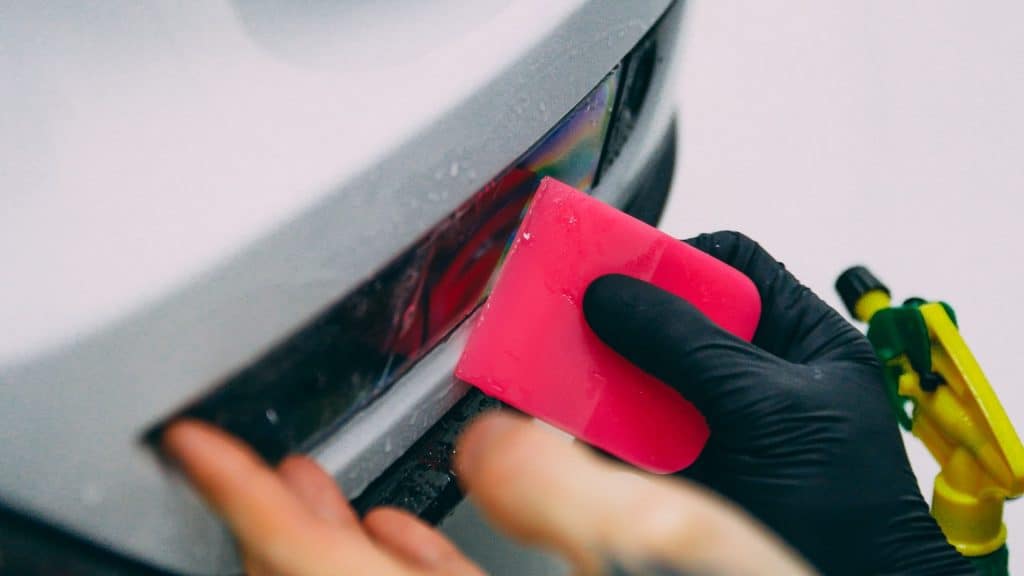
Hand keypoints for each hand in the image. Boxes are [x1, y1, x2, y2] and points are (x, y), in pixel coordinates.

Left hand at [165, 412, 811, 574]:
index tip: (194, 446)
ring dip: (328, 537)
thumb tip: (493, 438)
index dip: (241, 500)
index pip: (312, 567)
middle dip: (273, 520)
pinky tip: (400, 530)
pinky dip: (401, 561)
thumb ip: (562, 489)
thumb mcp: (666, 543)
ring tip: (301, 485)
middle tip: (238, 461)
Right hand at [582, 231, 971, 574]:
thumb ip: (690, 346)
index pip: (736, 265)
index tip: (625, 268)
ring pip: (645, 378)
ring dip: (605, 377)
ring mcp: (715, 421)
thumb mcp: (768, 407)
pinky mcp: (685, 467)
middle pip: (676, 320)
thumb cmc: (846, 506)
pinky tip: (580, 428)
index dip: (681, 258)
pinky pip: (630, 435)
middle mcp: (752, 372)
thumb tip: (615, 294)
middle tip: (575, 315)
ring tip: (564, 371)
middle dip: (625, 319)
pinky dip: (601, 431)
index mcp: (800, 339)